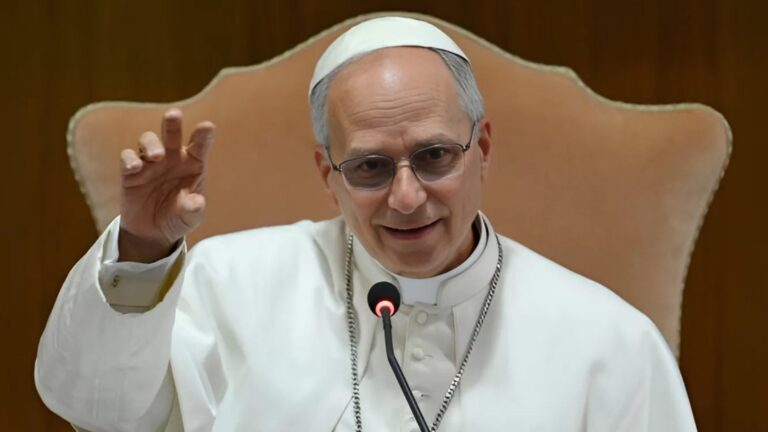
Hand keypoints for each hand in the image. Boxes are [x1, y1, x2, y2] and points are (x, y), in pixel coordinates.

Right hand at [118, 108, 214, 262]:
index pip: (200, 145)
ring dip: (151, 143)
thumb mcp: (190, 218)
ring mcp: (150, 162)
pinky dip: (129, 159)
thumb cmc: (178, 217)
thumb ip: (194, 209)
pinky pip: (128, 158)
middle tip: (174, 114)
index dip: (203, 135)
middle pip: (172, 134)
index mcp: (193, 164)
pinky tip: (134, 167)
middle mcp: (172, 158)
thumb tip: (196, 203)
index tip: (207, 126)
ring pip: (148, 141)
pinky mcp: (131, 172)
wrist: (153, 232)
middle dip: (172, 123)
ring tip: (156, 156)